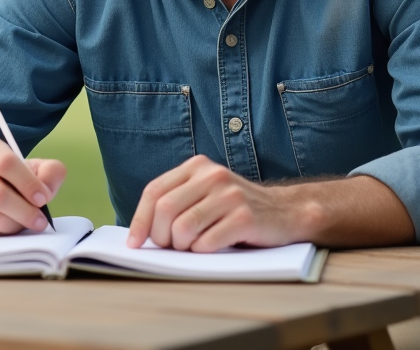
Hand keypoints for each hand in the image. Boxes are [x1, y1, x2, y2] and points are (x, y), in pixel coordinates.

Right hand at [0, 134, 65, 236]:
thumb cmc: (11, 179)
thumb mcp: (35, 169)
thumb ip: (50, 172)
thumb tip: (46, 188)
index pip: (6, 163)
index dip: (28, 183)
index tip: (43, 198)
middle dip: (25, 210)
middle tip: (40, 220)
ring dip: (15, 222)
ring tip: (27, 222)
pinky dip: (2, 229)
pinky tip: (9, 224)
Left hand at [127, 155, 307, 251]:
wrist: (285, 213)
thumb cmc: (236, 210)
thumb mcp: (206, 193)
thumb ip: (177, 202)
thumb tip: (139, 233)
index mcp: (197, 166)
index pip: (155, 191)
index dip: (140, 220)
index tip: (134, 243)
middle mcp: (212, 175)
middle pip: (165, 210)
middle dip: (160, 237)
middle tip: (170, 248)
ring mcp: (229, 195)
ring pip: (183, 228)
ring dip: (182, 247)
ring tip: (193, 248)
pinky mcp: (244, 217)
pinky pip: (206, 242)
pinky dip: (202, 252)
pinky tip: (213, 248)